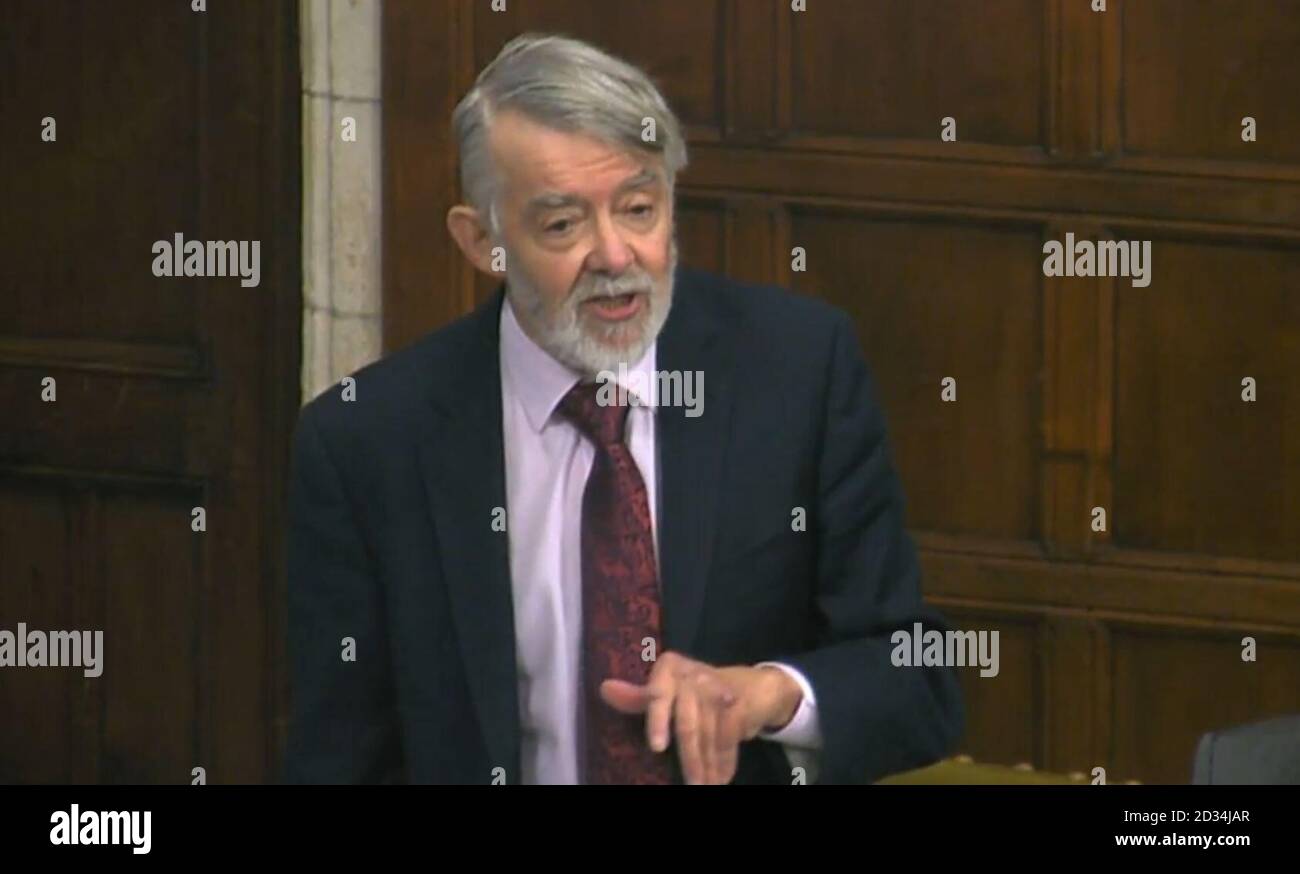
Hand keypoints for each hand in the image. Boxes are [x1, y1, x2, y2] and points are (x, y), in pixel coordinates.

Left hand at [599, 651, 802, 783]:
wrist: (747, 683)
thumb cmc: (694, 690)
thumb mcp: (664, 690)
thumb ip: (636, 697)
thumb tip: (604, 688)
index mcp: (669, 668)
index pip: (658, 696)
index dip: (658, 722)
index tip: (657, 748)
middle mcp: (693, 674)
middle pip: (687, 725)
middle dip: (690, 760)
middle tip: (691, 786)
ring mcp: (718, 688)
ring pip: (709, 737)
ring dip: (709, 767)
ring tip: (706, 787)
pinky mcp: (738, 703)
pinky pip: (728, 739)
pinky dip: (726, 762)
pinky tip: (722, 778)